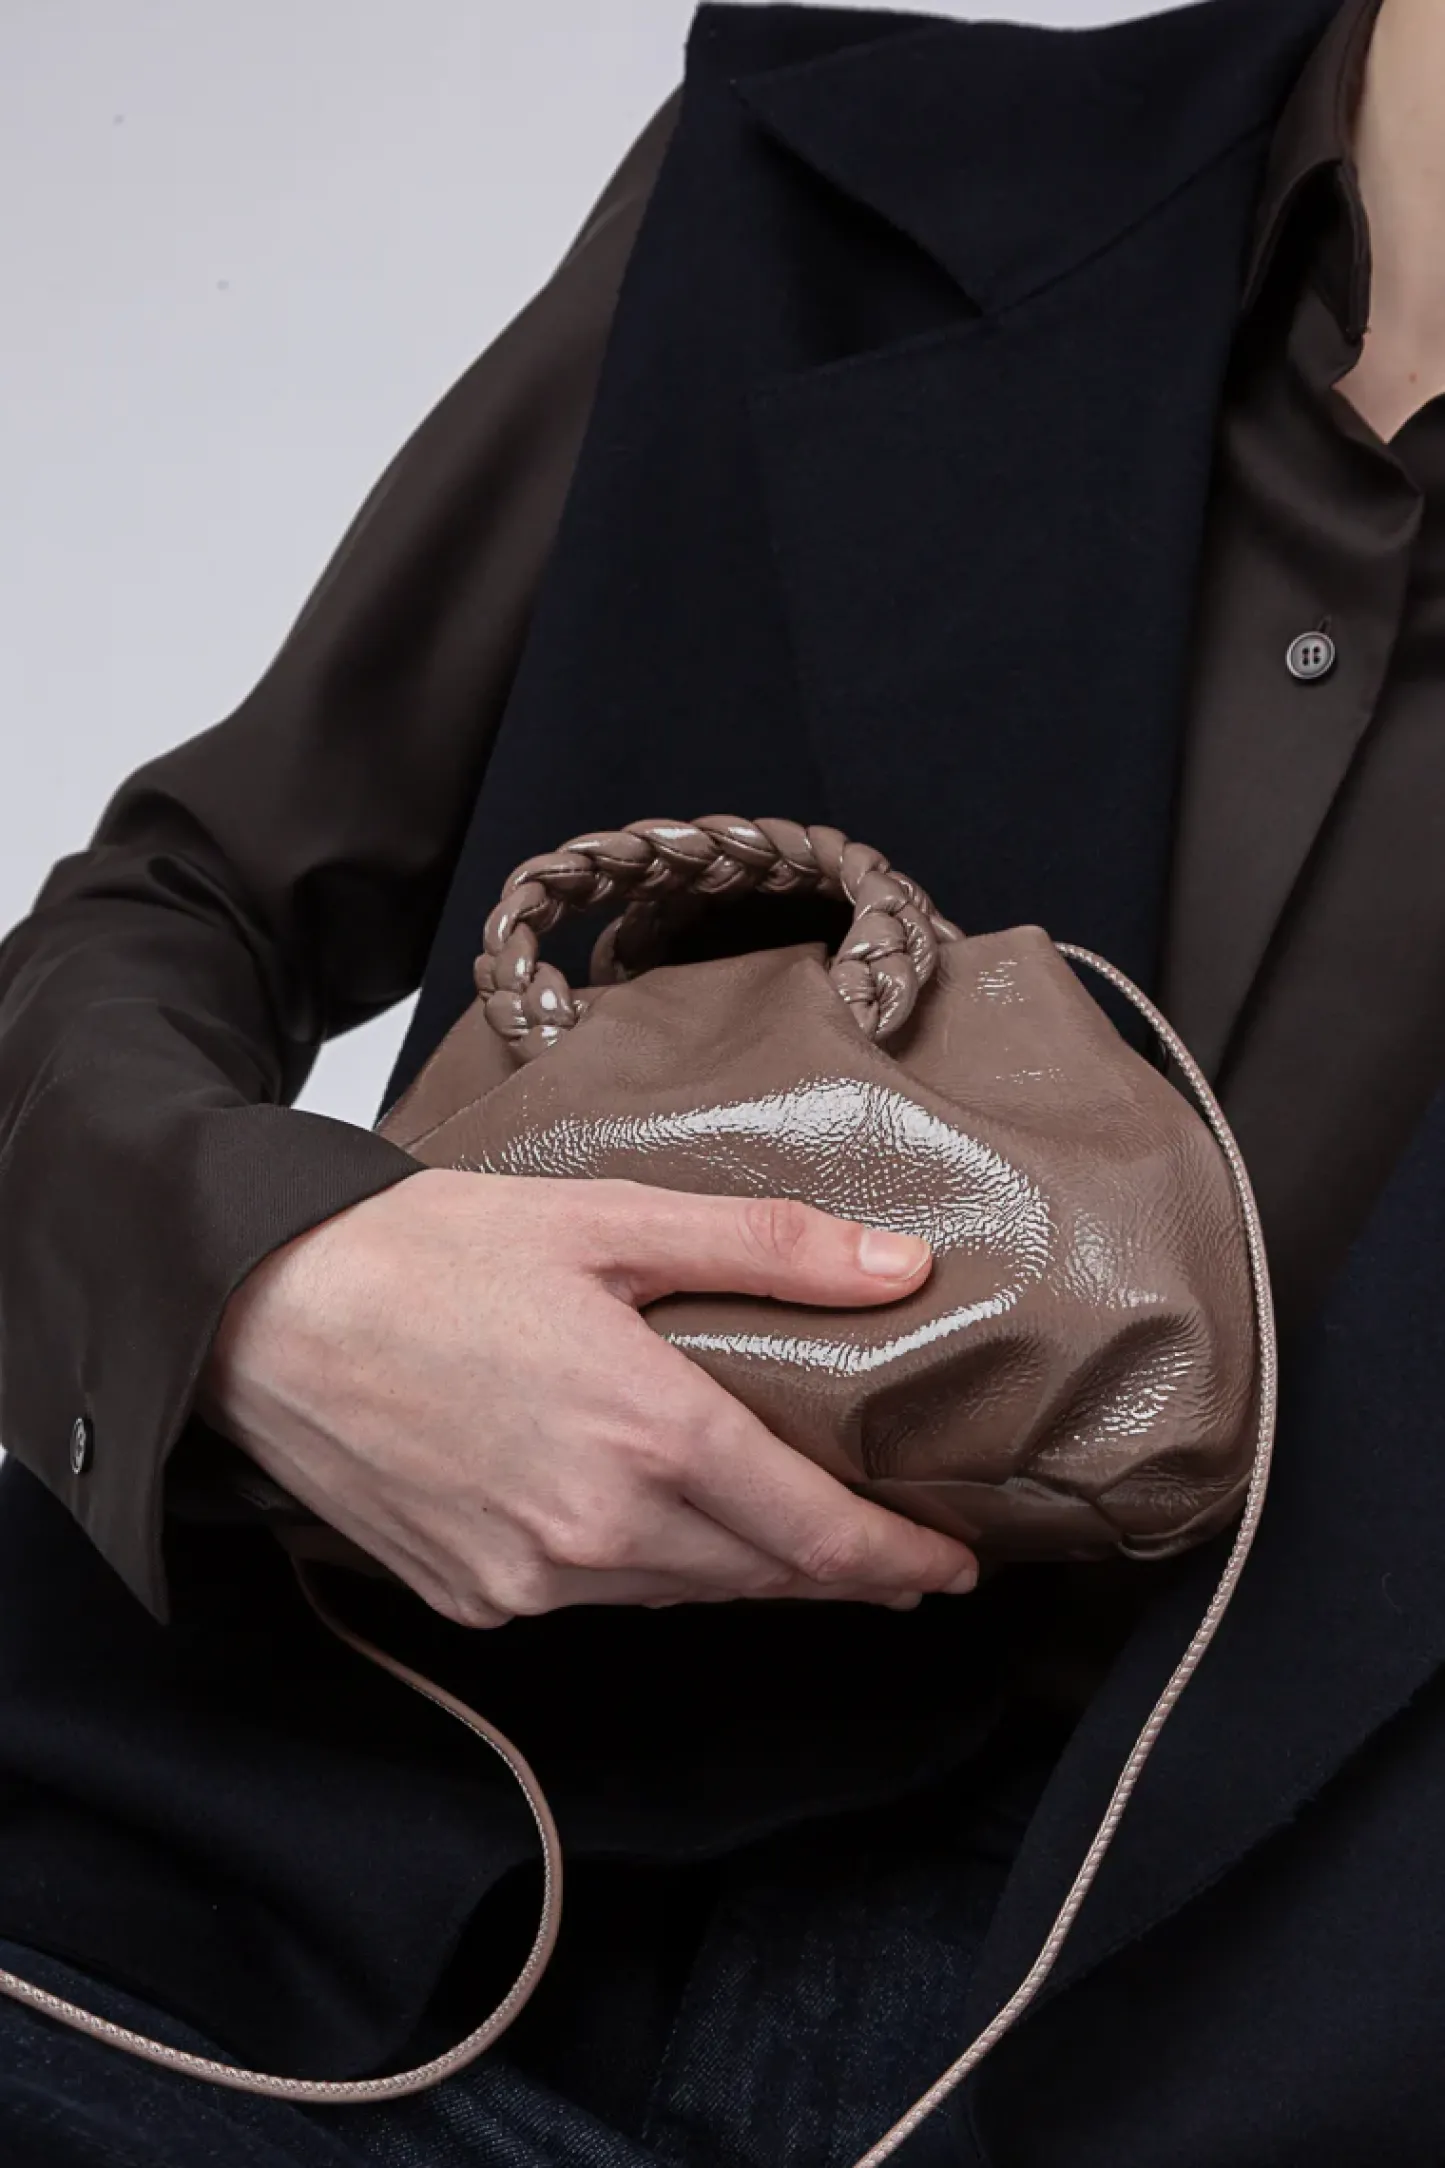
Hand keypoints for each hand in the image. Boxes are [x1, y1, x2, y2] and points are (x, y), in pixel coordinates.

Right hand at [199, 1170, 978, 1627]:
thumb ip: (766, 1250)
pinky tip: (652, 1519)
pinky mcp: (474, 1597)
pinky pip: (595, 1597)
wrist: (261, 1313)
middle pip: (758, 1575)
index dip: (896, 1560)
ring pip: (680, 1592)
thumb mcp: (609, 1220)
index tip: (951, 1565)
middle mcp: (596, 1531)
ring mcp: (529, 1579)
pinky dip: (646, 1566)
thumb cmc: (427, 1251)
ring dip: (745, 1569)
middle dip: (837, 1570)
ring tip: (786, 1528)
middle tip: (892, 1549)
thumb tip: (901, 1269)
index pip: (814, 1536)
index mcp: (647, 1435)